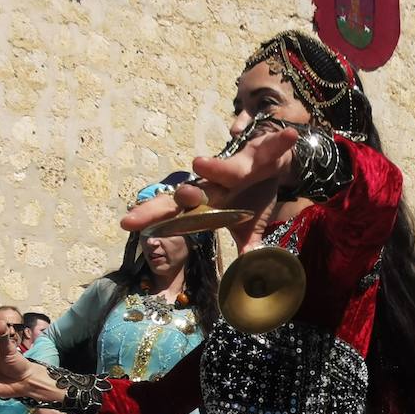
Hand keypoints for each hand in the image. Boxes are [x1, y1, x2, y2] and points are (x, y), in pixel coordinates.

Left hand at [118, 128, 301, 254]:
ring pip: (224, 170)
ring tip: (199, 163)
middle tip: (147, 209)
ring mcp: (236, 168)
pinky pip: (268, 148)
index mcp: (208, 204)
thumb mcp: (248, 226)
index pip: (174, 213)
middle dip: (171, 199)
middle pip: (190, 193)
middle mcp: (215, 185)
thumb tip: (246, 277)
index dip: (151, 217)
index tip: (125, 224)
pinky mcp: (259, 153)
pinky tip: (289, 136)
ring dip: (214, 168)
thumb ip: (244, 246)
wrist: (273, 161)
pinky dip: (278, 143)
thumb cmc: (252, 195)